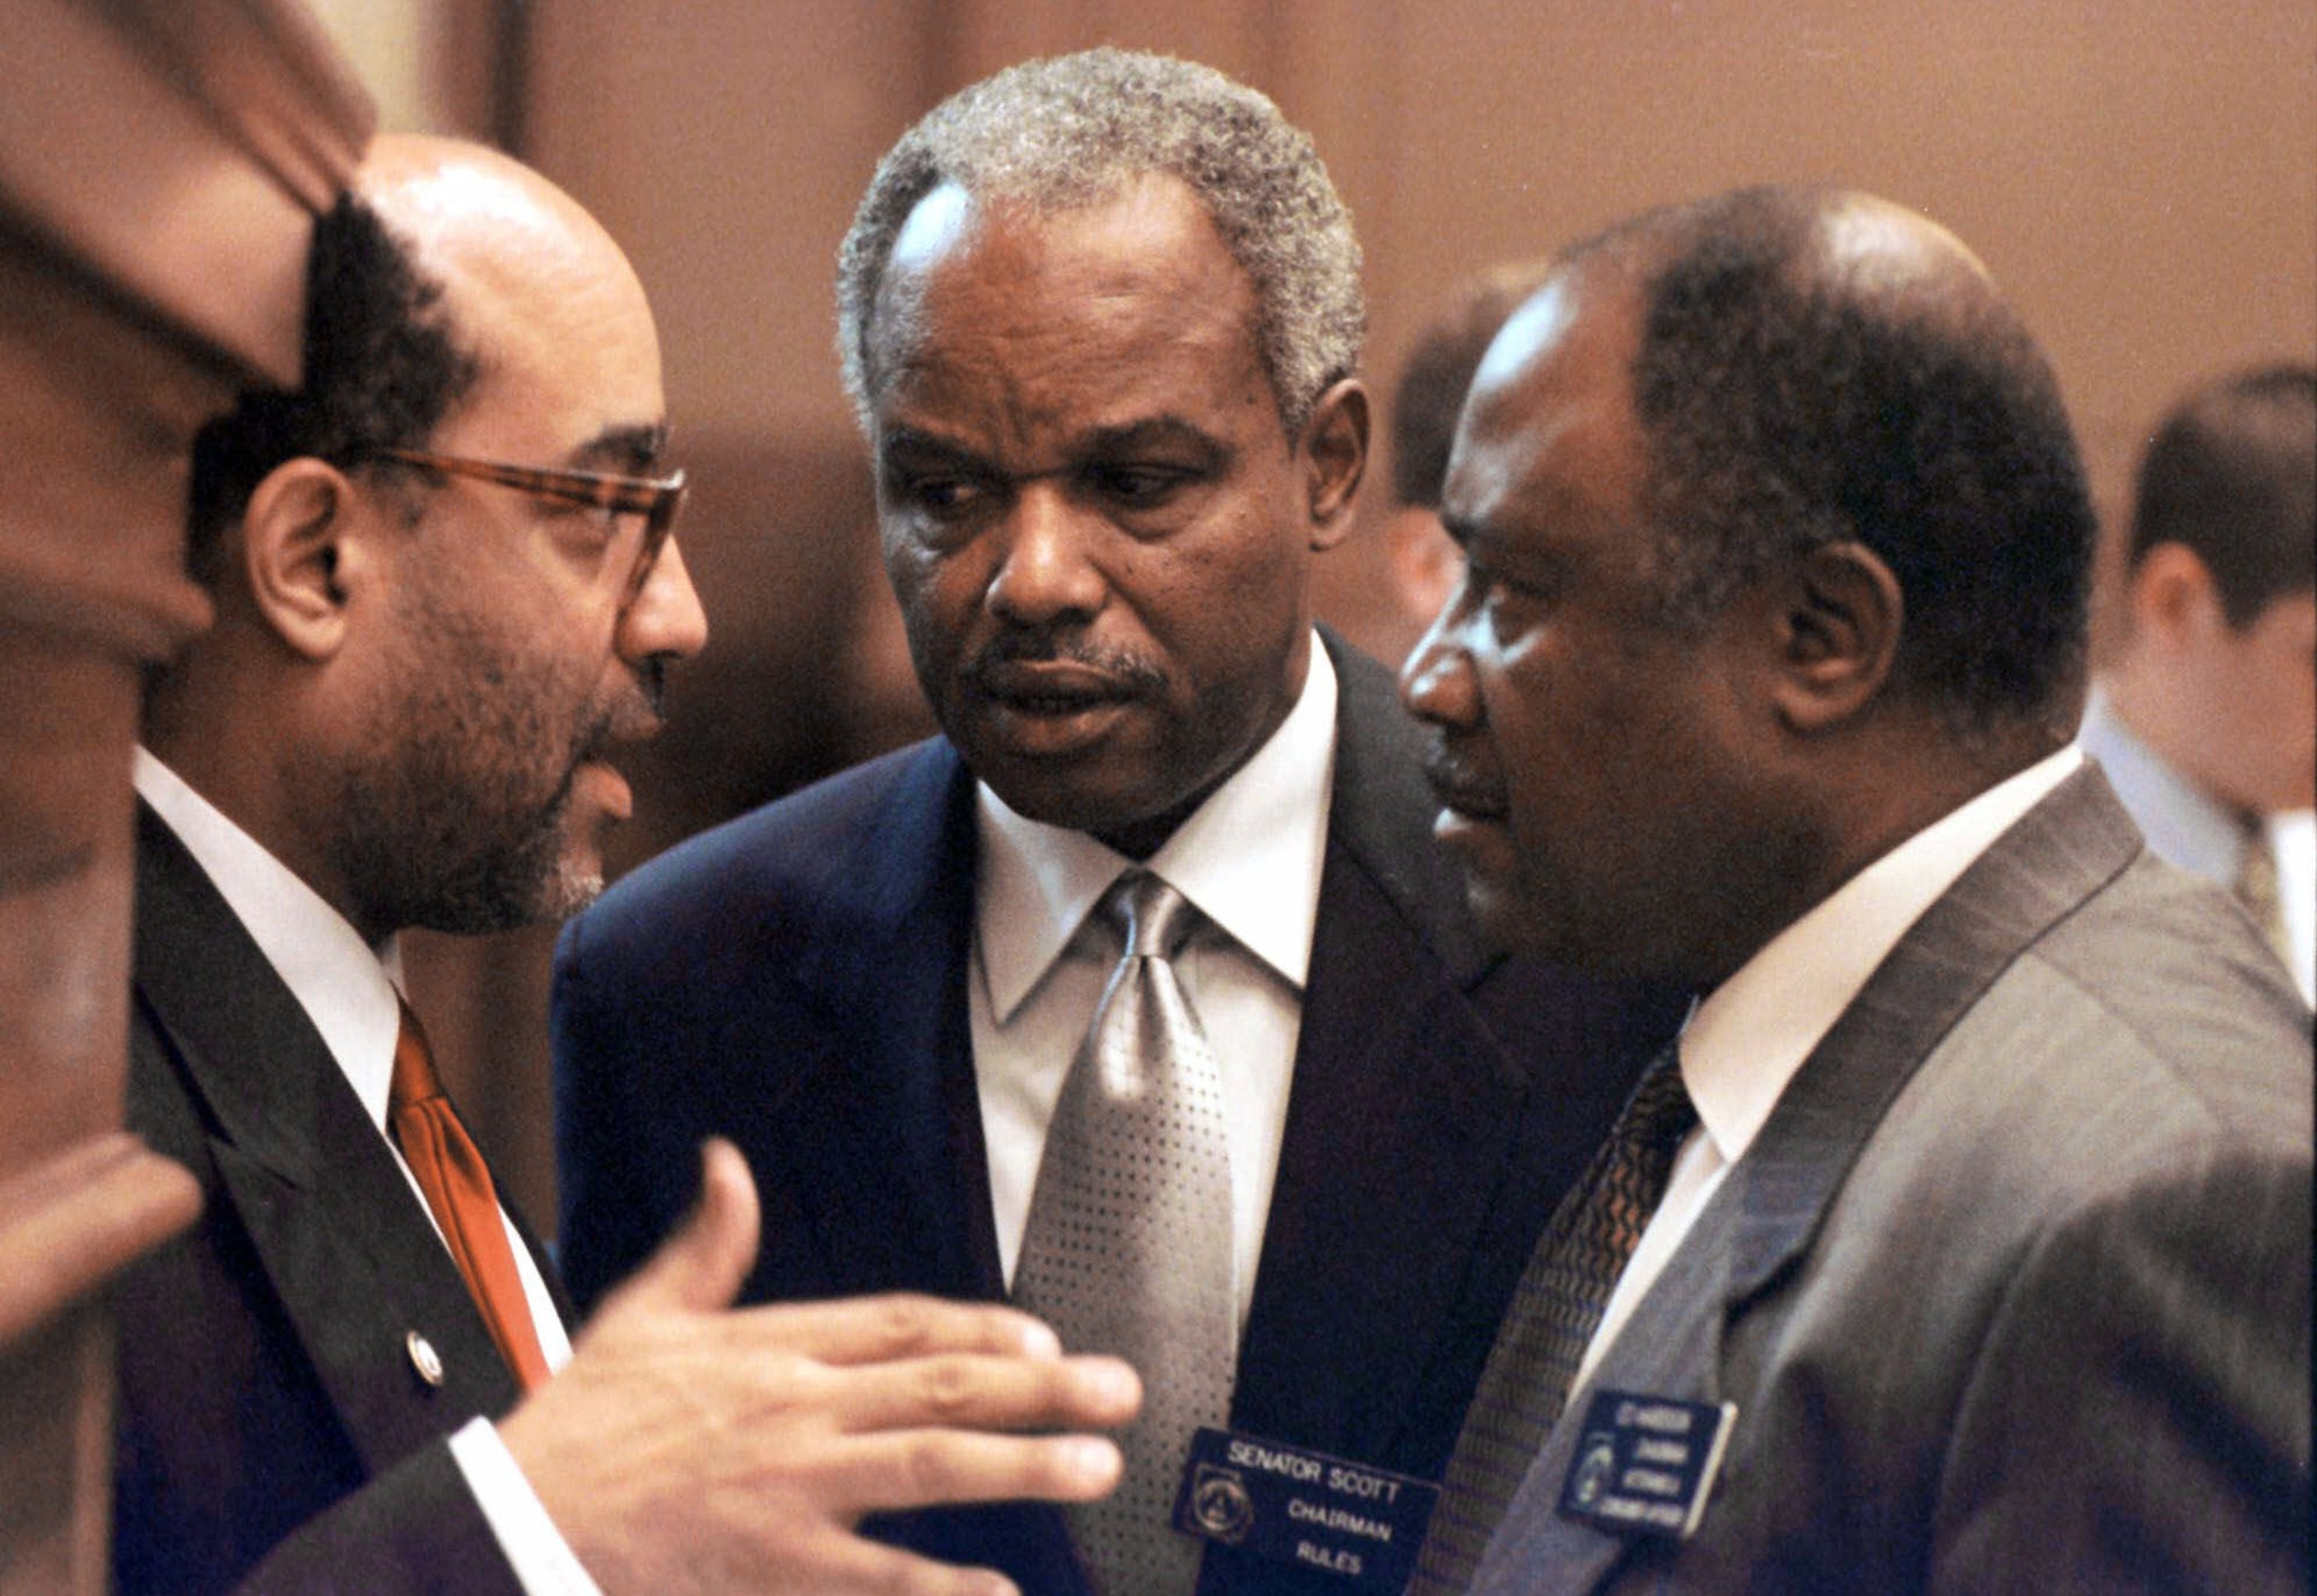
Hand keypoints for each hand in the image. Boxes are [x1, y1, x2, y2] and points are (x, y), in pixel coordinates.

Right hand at [501, 1138, 1138, 1595]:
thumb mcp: (639, 1317)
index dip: (981, 1330)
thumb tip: (727, 1162)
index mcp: (772, 1347)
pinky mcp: (773, 1564)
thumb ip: (706, 1245)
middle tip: (1118, 1390)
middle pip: (940, 1387)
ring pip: (930, 1467)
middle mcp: (795, 1409)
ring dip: (1023, 1465)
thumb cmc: (581, 1428)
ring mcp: (790, 1490)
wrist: (513, 1521)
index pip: (903, 1326)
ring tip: (1095, 1465)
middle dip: (1041, 1388)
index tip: (1044, 1337)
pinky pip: (879, 1580)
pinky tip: (1004, 1591)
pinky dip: (946, 1587)